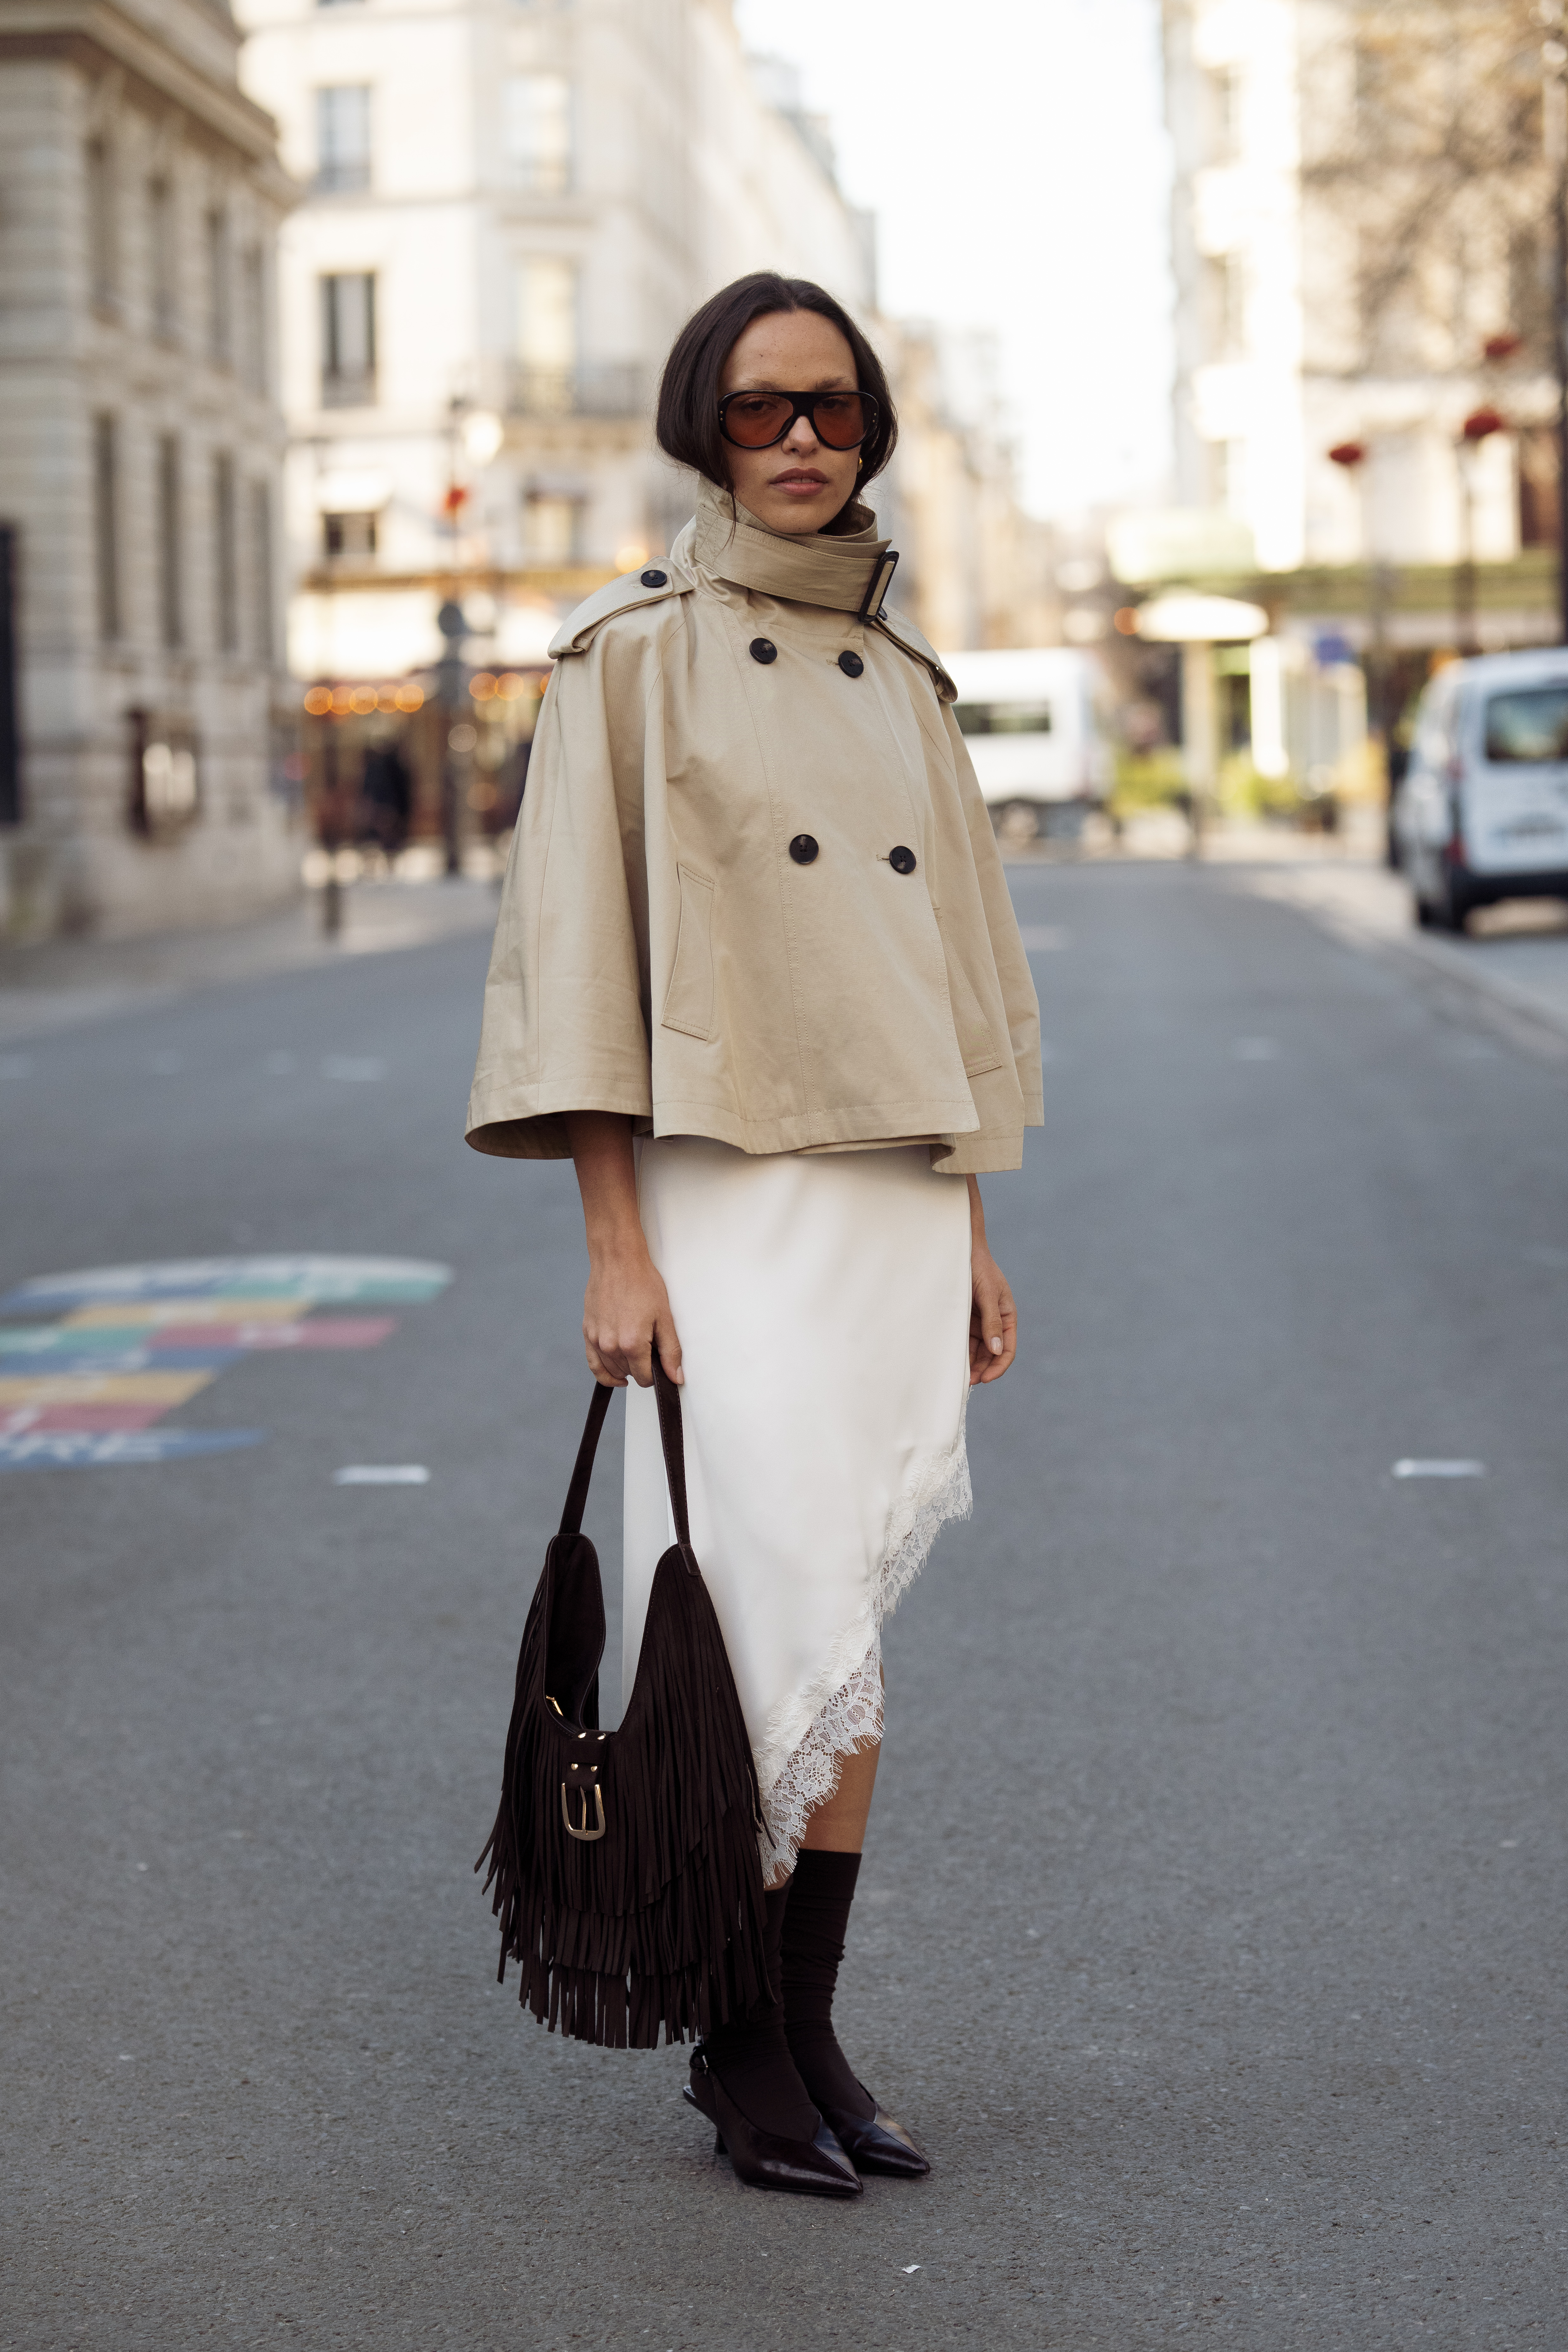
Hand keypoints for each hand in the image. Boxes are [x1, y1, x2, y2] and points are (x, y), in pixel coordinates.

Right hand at [582, 1243, 682, 1387]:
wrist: (618, 1261)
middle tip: (649, 1346)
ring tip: (635, 1352)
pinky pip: (594, 1364)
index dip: (655, 1374)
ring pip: (612, 1371)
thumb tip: (675, 1377)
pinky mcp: (588, 1333)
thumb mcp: (664, 1317)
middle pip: (629, 1374)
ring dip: (625, 1368)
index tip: (659, 1362)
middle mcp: (610, 1345)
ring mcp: (596, 1340)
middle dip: (641, 1367)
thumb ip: (670, 1351)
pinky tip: (616, 1376)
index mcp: (632, 1343)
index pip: (645, 1378)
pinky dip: (604, 1373)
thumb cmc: (642, 1283)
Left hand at [966, 1175, 1015, 1385]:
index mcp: (1007, 1315)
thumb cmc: (977, 1266)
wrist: (958, 1247)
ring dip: (970, 1363)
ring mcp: (979, 1321)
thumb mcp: (987, 1293)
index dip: (998, 1366)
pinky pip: (964, 1340)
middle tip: (966, 1382)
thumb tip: (997, 1350)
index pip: (1007, 1349)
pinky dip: (960, 1351)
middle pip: (992, 1353)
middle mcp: (994, 1321)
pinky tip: (951, 1359)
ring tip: (957, 1375)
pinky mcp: (964, 1318)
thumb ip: (992, 1321)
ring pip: (977, 1350)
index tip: (984, 1379)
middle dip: (982, 1369)